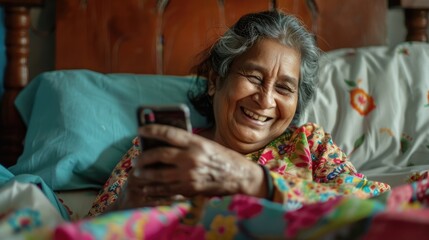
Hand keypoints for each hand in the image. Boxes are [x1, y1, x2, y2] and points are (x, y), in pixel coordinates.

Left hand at [129, 124, 266, 198]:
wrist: (240, 176)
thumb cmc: (223, 157)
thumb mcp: (207, 144)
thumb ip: (187, 143)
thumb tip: (164, 143)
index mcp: (196, 142)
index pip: (168, 133)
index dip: (152, 130)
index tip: (141, 129)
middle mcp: (191, 157)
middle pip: (159, 154)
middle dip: (144, 156)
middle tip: (137, 158)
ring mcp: (190, 174)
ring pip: (159, 174)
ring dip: (146, 173)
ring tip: (139, 172)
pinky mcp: (191, 189)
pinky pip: (167, 189)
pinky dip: (155, 189)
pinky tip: (147, 188)